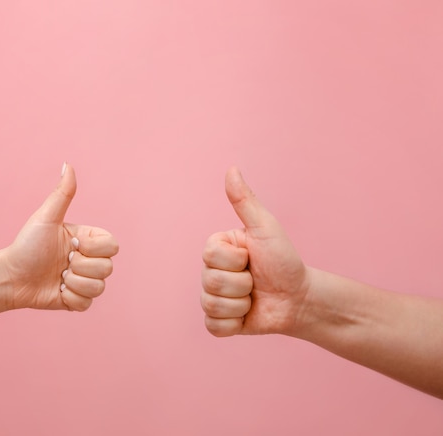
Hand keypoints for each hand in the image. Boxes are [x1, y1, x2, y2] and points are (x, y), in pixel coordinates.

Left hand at [3, 163, 118, 311]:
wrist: (10, 276)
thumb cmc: (26, 245)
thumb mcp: (46, 218)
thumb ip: (62, 194)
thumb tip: (68, 164)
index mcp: (89, 239)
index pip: (112, 245)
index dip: (93, 247)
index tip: (71, 243)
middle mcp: (90, 260)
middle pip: (108, 268)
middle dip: (80, 266)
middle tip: (62, 261)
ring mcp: (85, 281)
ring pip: (99, 287)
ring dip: (74, 283)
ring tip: (58, 277)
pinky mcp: (77, 301)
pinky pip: (87, 304)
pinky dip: (70, 298)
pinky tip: (57, 290)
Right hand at [201, 166, 309, 335]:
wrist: (300, 298)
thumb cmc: (284, 260)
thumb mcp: (265, 228)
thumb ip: (245, 201)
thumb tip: (231, 168)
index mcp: (216, 249)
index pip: (209, 256)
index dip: (236, 260)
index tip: (251, 257)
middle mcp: (210, 272)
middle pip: (210, 282)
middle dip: (242, 284)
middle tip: (256, 280)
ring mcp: (213, 298)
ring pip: (211, 305)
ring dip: (241, 304)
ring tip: (254, 297)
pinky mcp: (219, 322)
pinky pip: (214, 327)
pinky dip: (235, 324)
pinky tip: (248, 314)